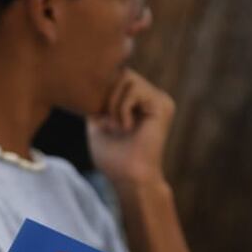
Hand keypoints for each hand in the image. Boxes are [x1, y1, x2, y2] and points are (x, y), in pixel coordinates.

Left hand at [87, 69, 174, 187]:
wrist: (130, 178)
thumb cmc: (113, 158)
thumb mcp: (97, 123)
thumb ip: (97, 100)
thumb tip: (89, 79)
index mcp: (138, 101)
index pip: (115, 77)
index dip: (100, 92)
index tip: (97, 118)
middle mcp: (151, 97)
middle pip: (119, 73)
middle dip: (105, 96)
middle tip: (106, 123)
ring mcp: (159, 98)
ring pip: (125, 77)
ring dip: (112, 104)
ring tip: (116, 127)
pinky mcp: (162, 104)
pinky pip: (134, 89)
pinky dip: (122, 108)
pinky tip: (126, 128)